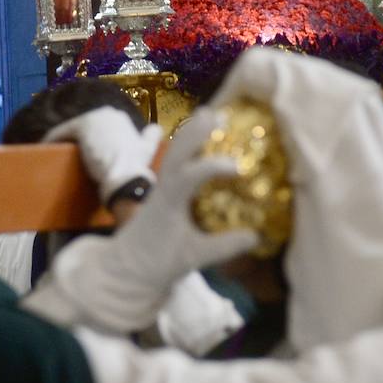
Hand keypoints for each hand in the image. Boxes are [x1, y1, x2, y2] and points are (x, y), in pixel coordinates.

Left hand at [38, 107, 258, 332]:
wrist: (125, 270)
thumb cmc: (157, 264)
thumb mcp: (193, 259)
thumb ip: (223, 247)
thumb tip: (257, 236)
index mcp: (168, 203)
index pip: (189, 176)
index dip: (212, 167)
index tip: (237, 167)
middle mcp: (163, 188)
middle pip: (177, 152)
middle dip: (197, 132)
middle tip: (219, 114)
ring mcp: (160, 187)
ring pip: (174, 152)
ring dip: (191, 132)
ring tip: (210, 112)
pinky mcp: (162, 190)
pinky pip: (175, 159)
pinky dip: (187, 144)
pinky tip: (200, 135)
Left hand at [44, 106, 161, 204]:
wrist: (127, 176)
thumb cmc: (136, 166)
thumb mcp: (148, 148)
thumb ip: (151, 136)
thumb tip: (156, 128)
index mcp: (121, 118)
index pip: (98, 129)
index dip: (90, 142)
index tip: (84, 156)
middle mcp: (109, 113)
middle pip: (85, 128)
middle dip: (76, 141)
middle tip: (68, 158)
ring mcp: (95, 118)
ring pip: (72, 130)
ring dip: (62, 140)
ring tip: (54, 154)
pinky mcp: (82, 126)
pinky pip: (62, 132)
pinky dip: (52, 139)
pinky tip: (44, 147)